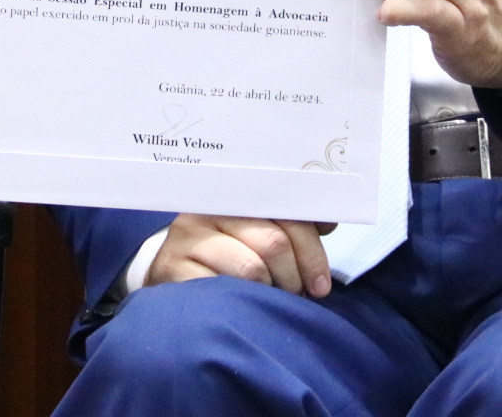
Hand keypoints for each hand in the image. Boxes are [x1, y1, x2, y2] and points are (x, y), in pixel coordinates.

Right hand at [145, 214, 334, 297]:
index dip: (311, 249)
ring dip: (271, 292)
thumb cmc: (226, 253)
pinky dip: (242, 302)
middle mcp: (209, 210)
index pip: (285, 213)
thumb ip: (291, 225)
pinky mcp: (173, 267)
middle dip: (295, 276)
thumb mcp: (257, 232)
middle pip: (273, 242)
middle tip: (298, 296)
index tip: (321, 283)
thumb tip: (329, 220)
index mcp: (236, 195)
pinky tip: (245, 307)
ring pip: (252, 268)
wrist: (172, 273)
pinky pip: (222, 289)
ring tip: (272, 300)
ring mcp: (188, 237)